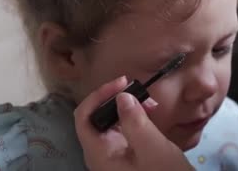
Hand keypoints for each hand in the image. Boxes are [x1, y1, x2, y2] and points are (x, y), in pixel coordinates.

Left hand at [74, 76, 194, 170]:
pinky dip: (134, 117)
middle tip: (139, 90)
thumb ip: (136, 122)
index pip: (84, 117)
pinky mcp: (125, 154)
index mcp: (99, 154)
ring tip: (150, 102)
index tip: (123, 82)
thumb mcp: (153, 148)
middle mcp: (100, 154)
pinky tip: (150, 112)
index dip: (98, 96)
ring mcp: (112, 155)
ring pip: (110, 122)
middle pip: (95, 117)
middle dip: (116, 99)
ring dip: (127, 107)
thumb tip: (121, 95)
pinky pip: (123, 130)